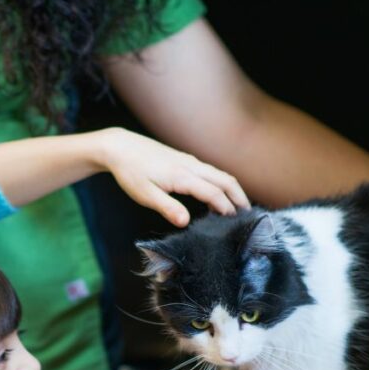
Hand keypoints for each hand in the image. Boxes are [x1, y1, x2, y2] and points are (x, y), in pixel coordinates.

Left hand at [95, 127, 249, 226]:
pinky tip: (218, 194)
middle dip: (239, 197)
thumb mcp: (145, 195)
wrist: (120, 147)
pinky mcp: (184, 159)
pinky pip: (211, 171)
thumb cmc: (130, 172)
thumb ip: (167, 208)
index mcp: (183, 176)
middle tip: (248, 214)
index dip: (226, 207)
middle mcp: (191, 166)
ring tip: (238, 206)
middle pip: (225, 179)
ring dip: (232, 189)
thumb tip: (185, 222)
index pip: (213, 193)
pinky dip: (221, 183)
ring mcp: (189, 161)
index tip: (234, 222)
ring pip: (219, 174)